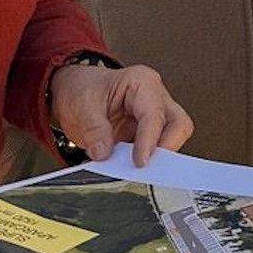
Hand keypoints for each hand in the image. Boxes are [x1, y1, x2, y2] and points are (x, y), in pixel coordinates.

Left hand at [48, 62, 192, 164]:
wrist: (74, 90)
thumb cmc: (83, 88)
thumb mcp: (82, 105)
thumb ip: (94, 130)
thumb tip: (105, 155)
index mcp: (142, 83)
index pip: (155, 115)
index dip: (149, 141)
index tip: (140, 162)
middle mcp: (154, 98)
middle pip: (178, 124)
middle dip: (167, 148)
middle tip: (149, 167)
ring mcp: (154, 116)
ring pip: (173, 138)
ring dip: (157, 156)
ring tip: (134, 169)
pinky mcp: (146, 134)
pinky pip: (156, 150)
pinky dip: (146, 161)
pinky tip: (129, 168)